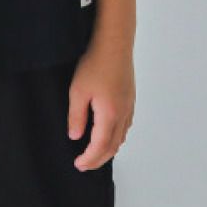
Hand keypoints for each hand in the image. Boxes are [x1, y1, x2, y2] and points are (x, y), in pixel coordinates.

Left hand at [67, 42, 134, 170]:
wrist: (114, 42)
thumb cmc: (95, 63)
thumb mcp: (78, 91)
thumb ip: (76, 117)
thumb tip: (75, 137)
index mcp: (110, 115)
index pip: (100, 146)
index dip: (89, 159)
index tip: (78, 164)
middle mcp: (123, 113)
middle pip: (114, 146)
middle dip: (99, 159)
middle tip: (85, 164)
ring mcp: (129, 105)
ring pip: (122, 136)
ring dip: (109, 149)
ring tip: (96, 152)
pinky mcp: (130, 97)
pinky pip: (126, 125)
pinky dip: (117, 136)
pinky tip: (110, 132)